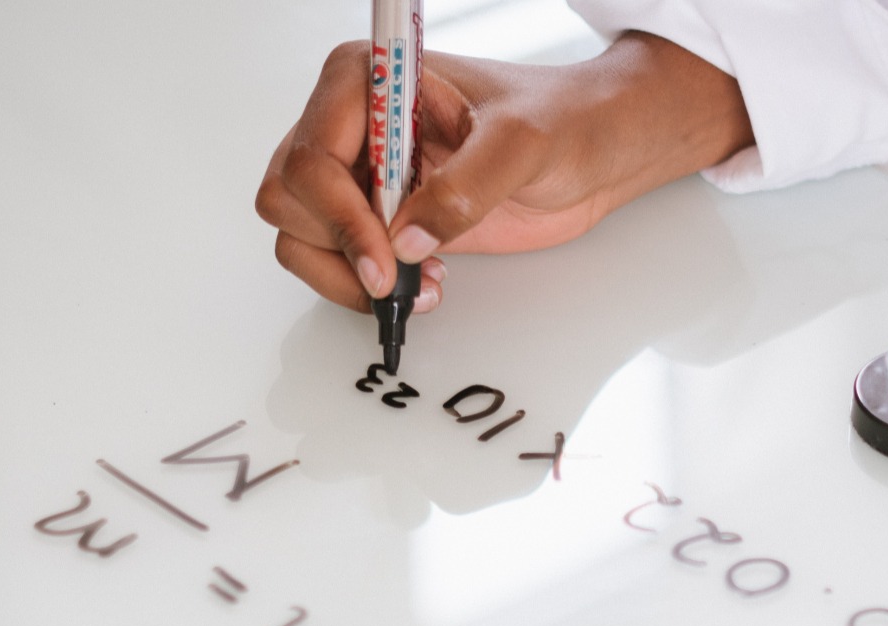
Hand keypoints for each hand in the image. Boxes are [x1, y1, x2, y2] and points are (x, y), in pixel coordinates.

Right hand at [255, 32, 753, 313]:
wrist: (597, 150)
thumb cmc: (567, 121)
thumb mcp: (524, 142)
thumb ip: (467, 186)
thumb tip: (408, 238)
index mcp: (370, 79)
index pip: (313, 154)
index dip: (340, 214)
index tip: (386, 256)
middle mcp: (353, 124)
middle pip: (290, 198)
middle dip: (339, 247)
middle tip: (397, 274)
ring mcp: (363, 172)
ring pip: (299, 234)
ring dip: (345, 274)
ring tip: (412, 284)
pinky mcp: (381, 216)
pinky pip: (334, 258)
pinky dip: (360, 285)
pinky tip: (419, 284)